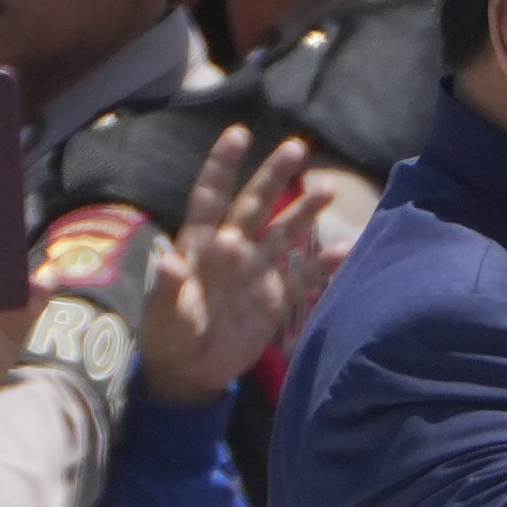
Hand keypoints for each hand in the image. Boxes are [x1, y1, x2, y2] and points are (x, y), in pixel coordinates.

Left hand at [136, 132, 335, 404]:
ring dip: (304, 211)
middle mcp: (232, 250)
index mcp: (200, 246)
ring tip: (327, 188)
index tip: (239, 133)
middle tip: (298, 147)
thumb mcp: (162, 316)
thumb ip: (167, 289)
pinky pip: (302, 277)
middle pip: (255, 204)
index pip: (211, 196)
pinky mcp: (275, 299)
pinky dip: (322, 265)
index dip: (223, 165)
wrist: (190, 373)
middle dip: (275, 176)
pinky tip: (344, 250)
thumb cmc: (168, 338)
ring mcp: (256, 272)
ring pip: (284, 232)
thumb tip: (170, 261)